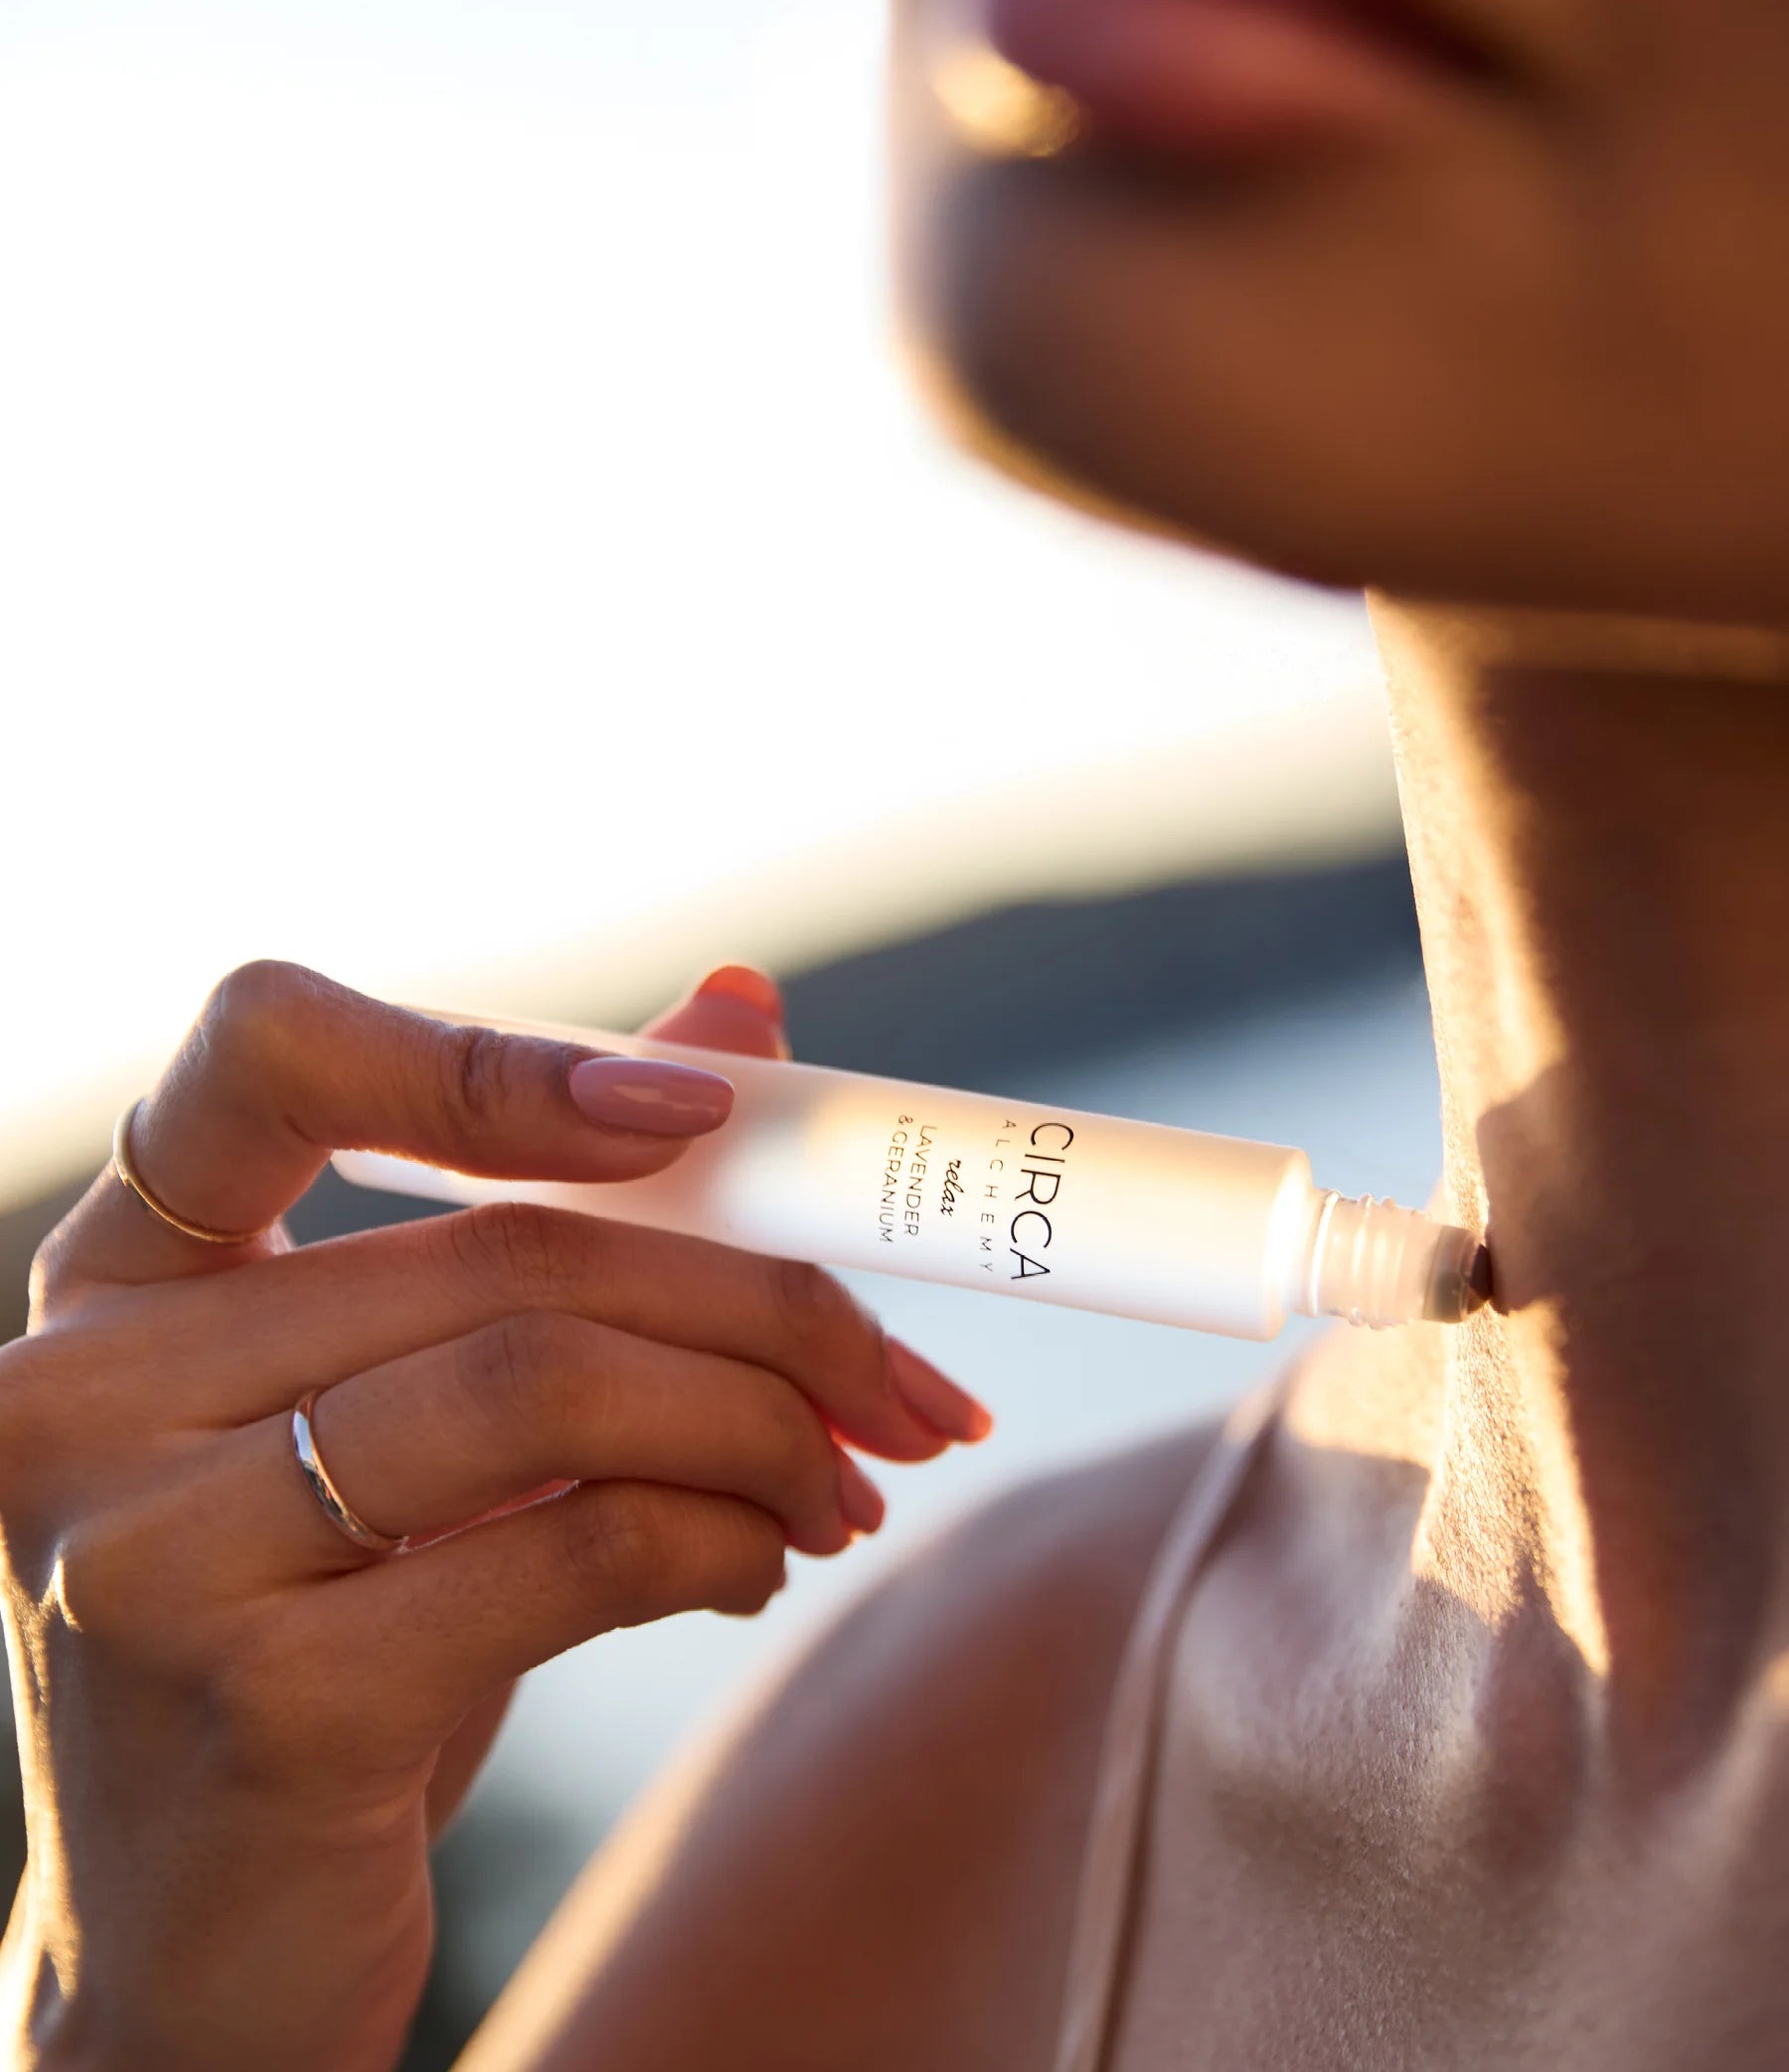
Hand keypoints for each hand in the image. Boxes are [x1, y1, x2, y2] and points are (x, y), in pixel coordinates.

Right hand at [0, 961, 989, 2071]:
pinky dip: (721, 1541)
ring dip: (760, 1424)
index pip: (270, 1048)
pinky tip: (756, 1568)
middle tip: (894, 1374)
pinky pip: (577, 1549)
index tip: (704, 1109)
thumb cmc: (324, 1641)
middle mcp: (91, 1388)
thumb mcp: (409, 1416)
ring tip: (840, 1483)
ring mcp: (149, 1547)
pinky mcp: (260, 1703)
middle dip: (759, 1299)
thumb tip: (739, 1011)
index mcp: (122, 1281)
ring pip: (550, 1380)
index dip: (497, 1056)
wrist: (201, 1953)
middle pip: (506, 1247)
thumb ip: (548, 1209)